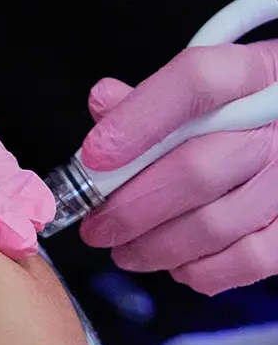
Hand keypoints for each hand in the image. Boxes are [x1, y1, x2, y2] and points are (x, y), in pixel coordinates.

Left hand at [79, 42, 277, 294]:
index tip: (92, 157)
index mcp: (251, 73)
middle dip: (131, 208)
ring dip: (155, 247)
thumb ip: (149, 98)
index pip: (195, 84)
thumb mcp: (202, 90)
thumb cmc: (236, 115)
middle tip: (96, 226)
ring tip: (124, 251)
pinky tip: (177, 265)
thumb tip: (104, 102)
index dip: (137, 122)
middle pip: (197, 169)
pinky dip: (201, 270)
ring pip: (215, 224)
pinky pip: (248, 260)